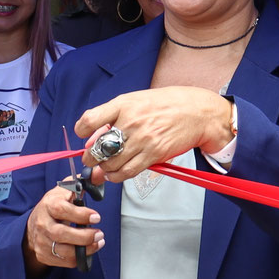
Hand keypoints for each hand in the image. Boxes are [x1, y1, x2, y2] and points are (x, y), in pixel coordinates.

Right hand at [24, 168, 107, 271]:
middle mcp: (43, 224)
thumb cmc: (53, 207)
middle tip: (99, 233)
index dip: (80, 214)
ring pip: (63, 251)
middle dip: (84, 236)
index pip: (61, 209)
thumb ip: (81, 183)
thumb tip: (99, 174)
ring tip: (98, 241)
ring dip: (85, 249)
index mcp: (48, 205)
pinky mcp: (44, 255)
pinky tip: (88, 249)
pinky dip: (79, 258)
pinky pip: (64, 261)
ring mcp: (42, 242)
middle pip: (61, 234)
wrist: (34, 225)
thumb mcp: (64, 192)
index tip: (96, 217)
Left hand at [73, 87, 230, 180]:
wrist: (196, 112)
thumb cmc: (165, 105)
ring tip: (105, 168)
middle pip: (99, 149)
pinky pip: (128, 172)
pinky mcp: (154, 154)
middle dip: (90, 159)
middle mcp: (131, 122)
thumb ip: (113, 118)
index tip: (83, 136)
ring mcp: (143, 139)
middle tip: (91, 160)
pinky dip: (117, 176)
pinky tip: (115, 174)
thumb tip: (91, 140)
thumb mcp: (136, 102)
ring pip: (111, 164)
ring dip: (104, 170)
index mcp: (123, 105)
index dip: (81, 131)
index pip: (90, 120)